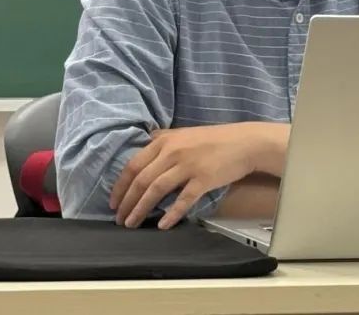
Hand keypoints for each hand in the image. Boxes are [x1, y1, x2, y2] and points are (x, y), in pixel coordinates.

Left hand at [110, 122, 287, 229]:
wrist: (245, 142)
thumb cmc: (215, 139)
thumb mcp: (184, 133)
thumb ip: (164, 138)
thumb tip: (146, 140)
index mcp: (164, 140)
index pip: (133, 165)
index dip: (120, 186)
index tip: (113, 202)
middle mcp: (172, 151)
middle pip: (141, 180)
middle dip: (126, 202)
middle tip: (119, 219)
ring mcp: (188, 165)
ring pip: (156, 190)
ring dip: (141, 209)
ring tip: (132, 224)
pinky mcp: (203, 178)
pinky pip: (183, 199)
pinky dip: (171, 213)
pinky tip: (162, 225)